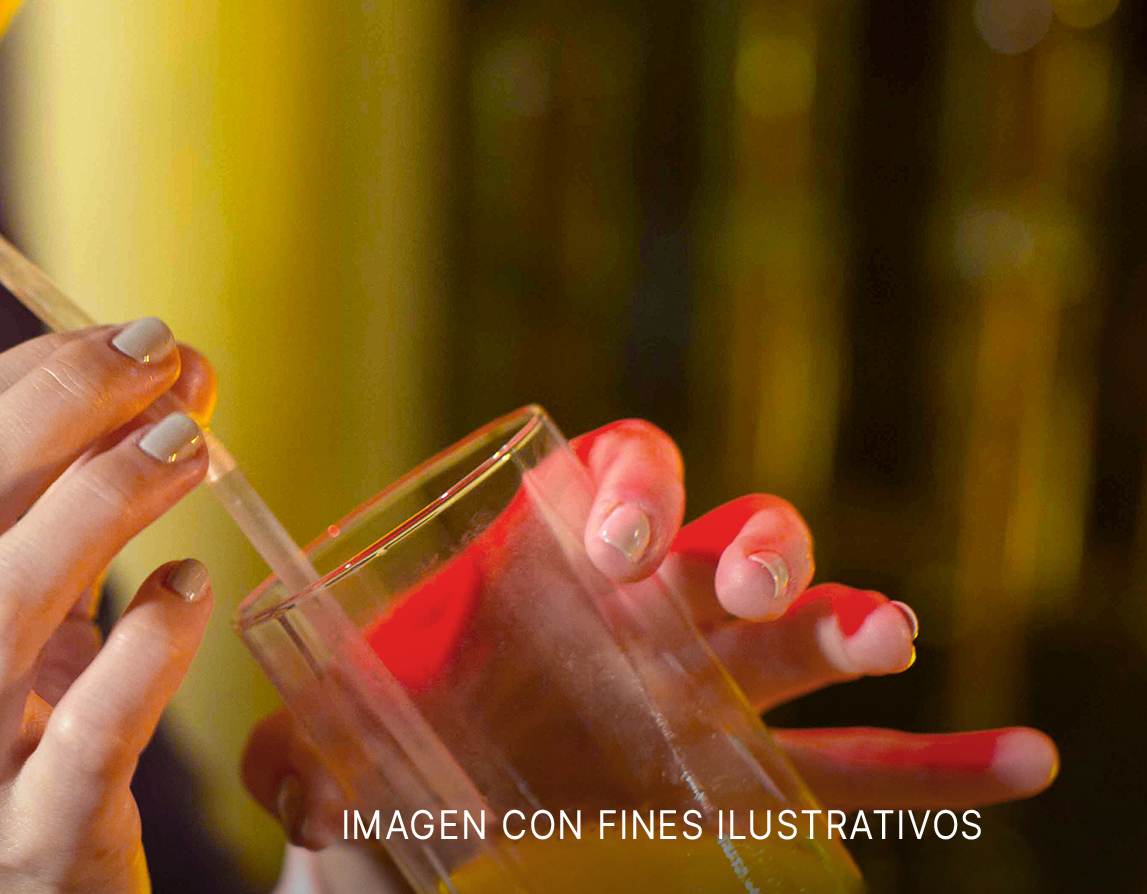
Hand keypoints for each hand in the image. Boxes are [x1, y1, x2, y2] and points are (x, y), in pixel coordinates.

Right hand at [0, 321, 218, 893]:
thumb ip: (10, 517)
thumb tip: (138, 376)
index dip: (26, 374)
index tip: (122, 340)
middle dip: (69, 404)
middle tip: (170, 360)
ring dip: (108, 497)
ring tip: (195, 445)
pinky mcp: (32, 840)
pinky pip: (93, 724)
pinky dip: (152, 643)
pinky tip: (192, 590)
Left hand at [241, 419, 1059, 857]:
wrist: (419, 839)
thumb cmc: (374, 767)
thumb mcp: (315, 759)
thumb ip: (299, 763)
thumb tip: (309, 791)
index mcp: (537, 569)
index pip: (602, 480)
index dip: (621, 488)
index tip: (606, 540)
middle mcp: (634, 611)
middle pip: (717, 538)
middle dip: (738, 546)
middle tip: (729, 588)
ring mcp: (704, 689)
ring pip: (797, 633)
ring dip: (842, 620)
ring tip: (879, 635)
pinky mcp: (744, 774)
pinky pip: (864, 764)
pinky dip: (944, 762)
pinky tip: (1021, 759)